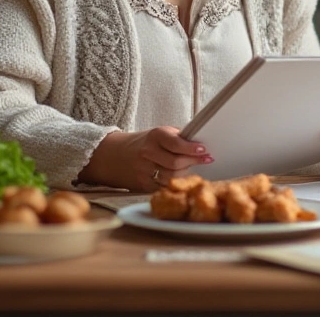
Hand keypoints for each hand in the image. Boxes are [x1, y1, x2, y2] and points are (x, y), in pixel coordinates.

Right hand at [79, 126, 211, 190]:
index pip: (176, 143)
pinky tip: (182, 180)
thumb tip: (201, 143)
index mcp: (154, 136)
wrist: (113, 155)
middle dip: (194, 162)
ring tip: (194, 168)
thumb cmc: (143, 142)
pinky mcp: (142, 184)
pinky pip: (163, 186)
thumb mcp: (159, 133)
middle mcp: (148, 153)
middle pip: (176, 163)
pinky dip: (175, 183)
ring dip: (187, 173)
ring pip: (171, 177)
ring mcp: (144, 170)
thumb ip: (178, 137)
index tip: (204, 150)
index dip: (192, 148)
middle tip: (206, 160)